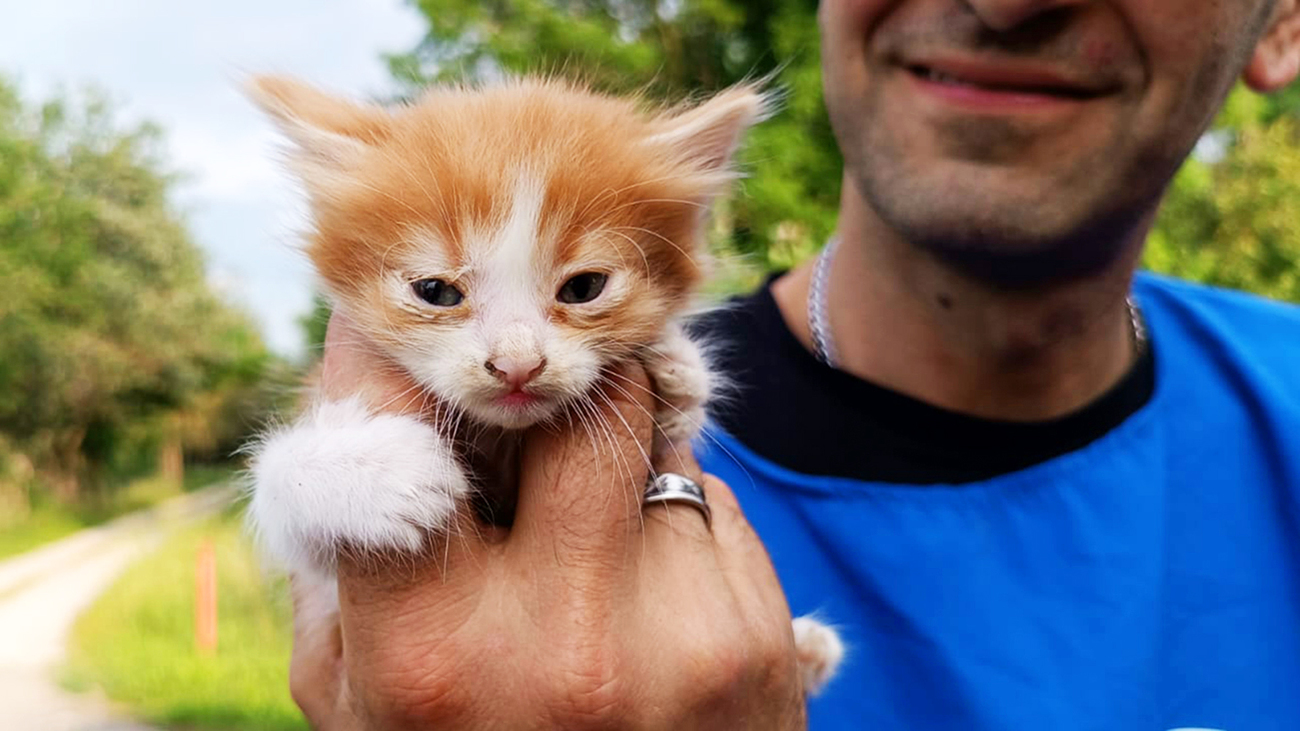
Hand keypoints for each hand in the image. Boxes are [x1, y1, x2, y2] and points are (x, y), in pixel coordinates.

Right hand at [289, 312, 807, 729]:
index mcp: (430, 654)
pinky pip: (707, 503)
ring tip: (584, 517)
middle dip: (544, 382)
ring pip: (650, 437)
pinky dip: (667, 515)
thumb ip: (337, 557)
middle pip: (570, 403)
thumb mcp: (361, 696)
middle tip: (527, 385)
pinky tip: (646, 589)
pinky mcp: (756, 637)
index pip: (399, 424)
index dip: (396, 351)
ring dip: (610, 442)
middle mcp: (563, 640)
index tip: (406, 325)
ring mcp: (679, 635)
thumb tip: (347, 385)